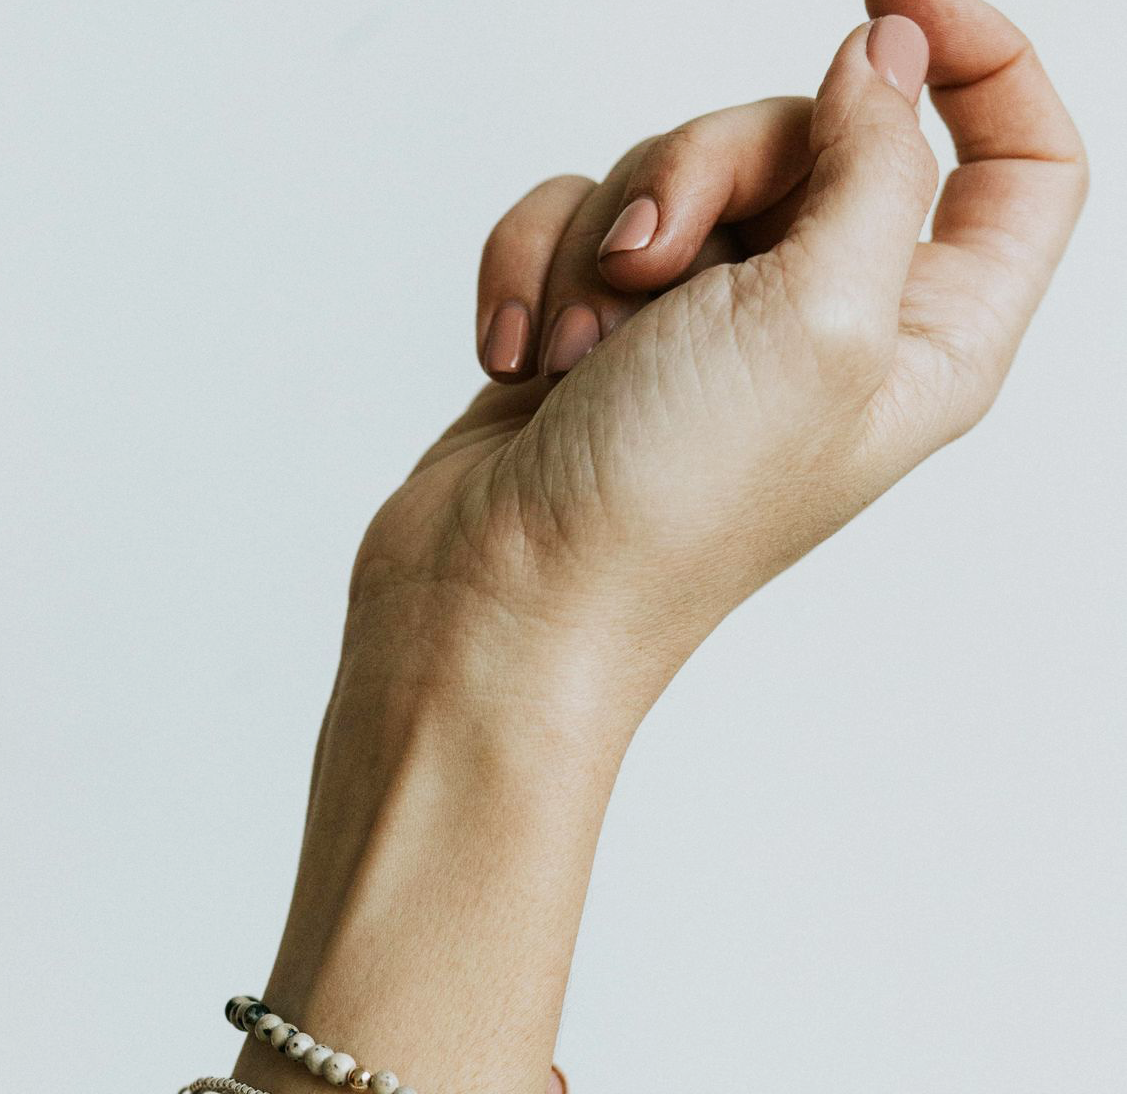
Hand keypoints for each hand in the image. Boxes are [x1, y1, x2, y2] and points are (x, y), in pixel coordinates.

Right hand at [350, 0, 1085, 733]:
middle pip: (811, 136)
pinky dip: (536, 269)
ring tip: (581, 354)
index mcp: (922, 340)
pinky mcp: (600, 330)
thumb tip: (880, 61)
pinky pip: (574, 218)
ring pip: (672, 172)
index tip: (891, 1)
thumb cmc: (666, 507)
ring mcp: (704, 329)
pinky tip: (521, 359)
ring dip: (604, 242)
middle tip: (655, 263)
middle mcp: (820, 327)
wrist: (505, 602)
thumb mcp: (815, 318)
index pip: (1018, 165)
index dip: (979, 62)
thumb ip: (873, 165)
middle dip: (710, 167)